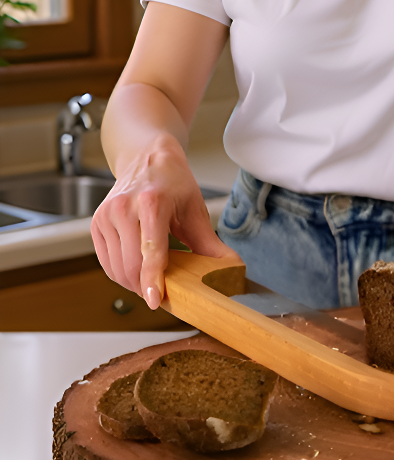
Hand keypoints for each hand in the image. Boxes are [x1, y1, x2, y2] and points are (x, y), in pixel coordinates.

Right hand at [91, 135, 234, 309]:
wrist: (147, 159)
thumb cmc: (174, 184)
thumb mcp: (196, 210)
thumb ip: (210, 243)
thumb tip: (232, 268)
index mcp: (151, 203)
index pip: (151, 250)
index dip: (152, 279)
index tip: (155, 301)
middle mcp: (124, 208)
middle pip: (132, 264)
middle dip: (146, 287)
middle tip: (163, 295)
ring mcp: (106, 216)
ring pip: (117, 268)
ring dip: (134, 284)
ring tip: (151, 284)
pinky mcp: (96, 224)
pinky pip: (107, 262)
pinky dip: (121, 275)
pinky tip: (136, 274)